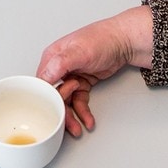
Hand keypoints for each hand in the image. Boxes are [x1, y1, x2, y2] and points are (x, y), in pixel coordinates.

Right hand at [36, 5, 153, 136]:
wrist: (125, 42)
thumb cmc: (103, 39)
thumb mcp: (79, 52)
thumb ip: (59, 64)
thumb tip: (43, 78)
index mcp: (52, 58)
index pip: (42, 84)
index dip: (48, 99)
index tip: (54, 111)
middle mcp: (59, 68)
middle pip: (54, 96)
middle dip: (61, 112)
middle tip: (69, 124)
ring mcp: (71, 76)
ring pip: (67, 101)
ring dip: (72, 116)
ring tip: (78, 128)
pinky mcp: (83, 83)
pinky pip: (79, 101)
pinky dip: (83, 111)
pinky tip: (88, 120)